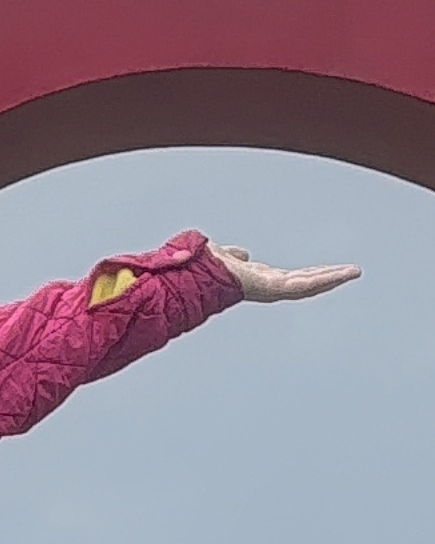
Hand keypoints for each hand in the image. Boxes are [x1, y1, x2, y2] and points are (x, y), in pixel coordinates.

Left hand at [204, 242, 360, 304]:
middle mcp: (264, 286)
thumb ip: (232, 256)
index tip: (322, 270)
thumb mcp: (222, 256)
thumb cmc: (198, 266)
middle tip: (348, 272)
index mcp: (254, 279)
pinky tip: (346, 273)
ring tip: (354, 272)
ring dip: (332, 278)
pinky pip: (304, 284)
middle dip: (325, 277)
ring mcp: (269, 289)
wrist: (189, 273)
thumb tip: (242, 254)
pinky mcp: (273, 288)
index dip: (305, 274)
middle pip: (301, 282)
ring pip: (307, 285)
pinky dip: (326, 279)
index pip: (286, 278)